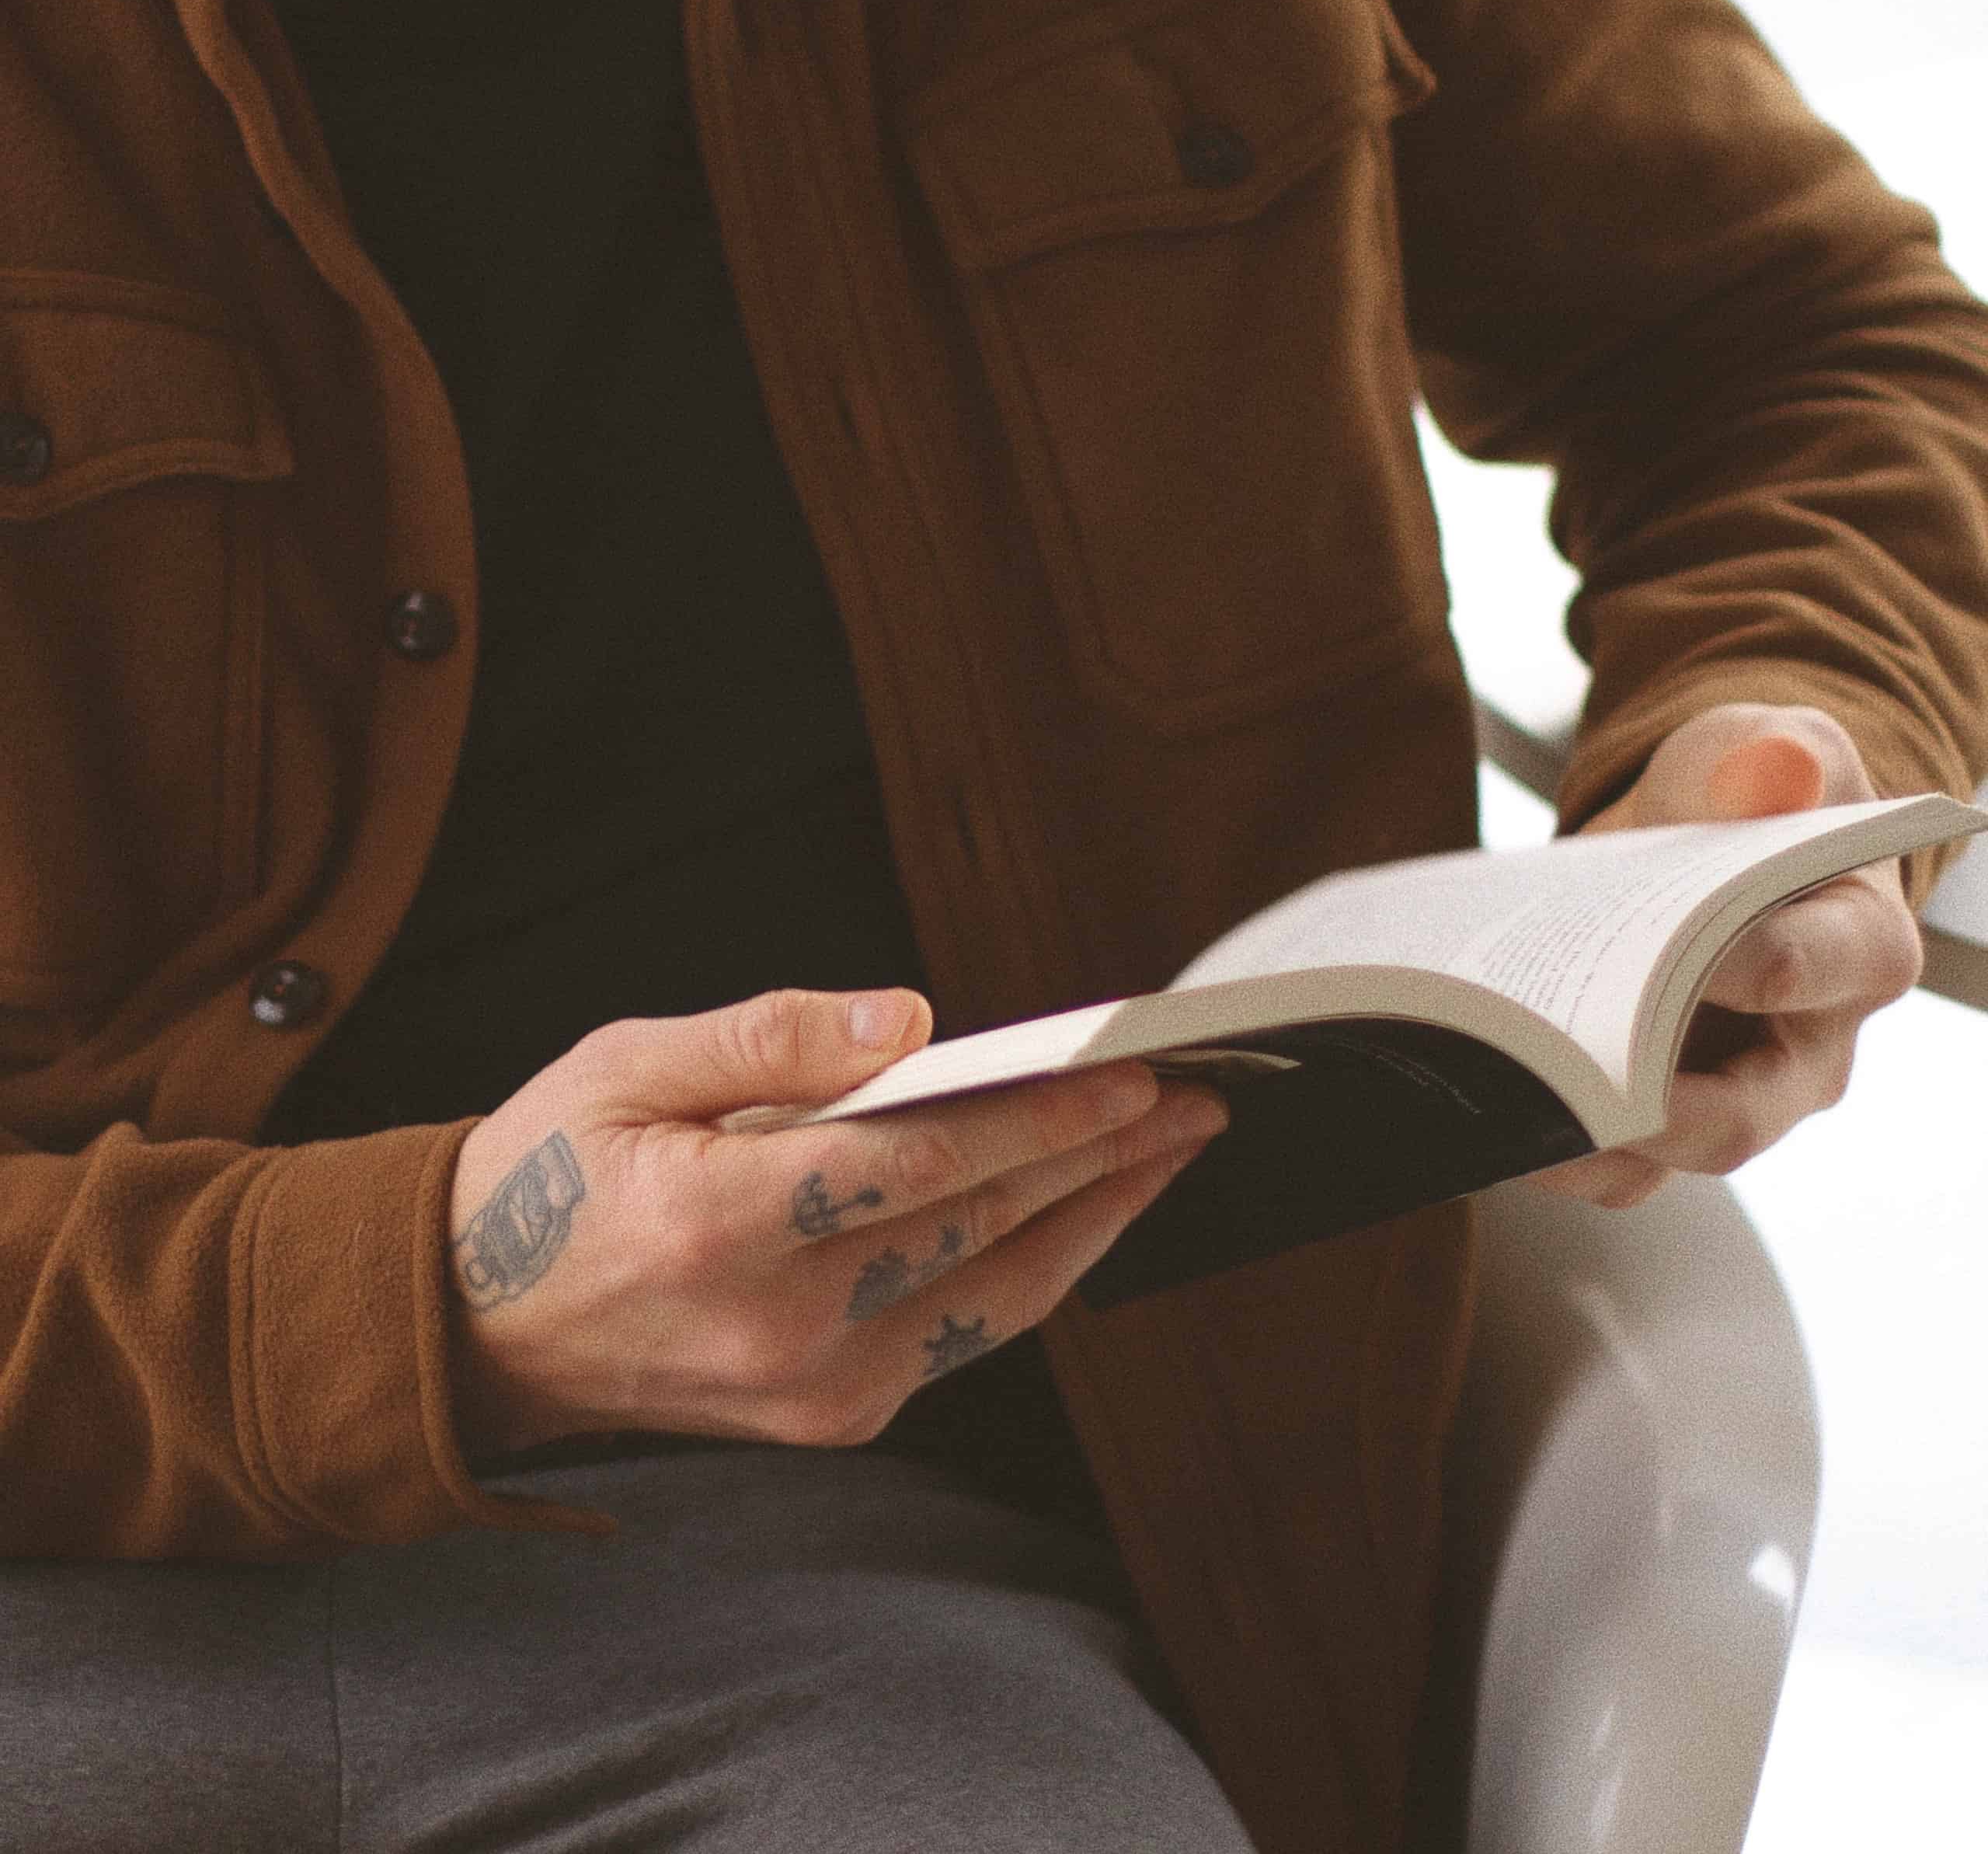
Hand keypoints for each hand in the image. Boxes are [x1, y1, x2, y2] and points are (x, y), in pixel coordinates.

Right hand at [445, 987, 1225, 1458]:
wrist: (476, 1327)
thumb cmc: (550, 1169)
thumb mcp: (627, 1063)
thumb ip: (772, 1037)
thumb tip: (915, 1020)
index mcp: (719, 1226)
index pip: (920, 1167)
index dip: (1040, 1119)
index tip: (1135, 1075)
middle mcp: (779, 1328)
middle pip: (982, 1228)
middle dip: (1102, 1157)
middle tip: (1199, 1097)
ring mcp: (813, 1391)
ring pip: (997, 1296)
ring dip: (1097, 1218)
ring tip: (1173, 1147)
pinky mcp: (833, 1418)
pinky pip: (965, 1334)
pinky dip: (1035, 1269)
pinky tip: (1084, 1211)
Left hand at [1533, 702, 1922, 1207]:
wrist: (1699, 829)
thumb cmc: (1747, 790)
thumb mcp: (1760, 745)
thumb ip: (1767, 754)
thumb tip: (1777, 769)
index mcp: (1861, 949)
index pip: (1804, 972)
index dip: (1731, 965)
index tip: (1649, 947)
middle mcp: (1808, 1050)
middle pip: (1736, 1115)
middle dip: (1642, 1109)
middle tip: (1560, 1081)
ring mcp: (1732, 1095)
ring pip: (1661, 1158)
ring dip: (1575, 1144)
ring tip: (1495, 1105)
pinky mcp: (1660, 1113)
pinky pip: (1609, 1158)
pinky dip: (1545, 1141)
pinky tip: (1475, 1097)